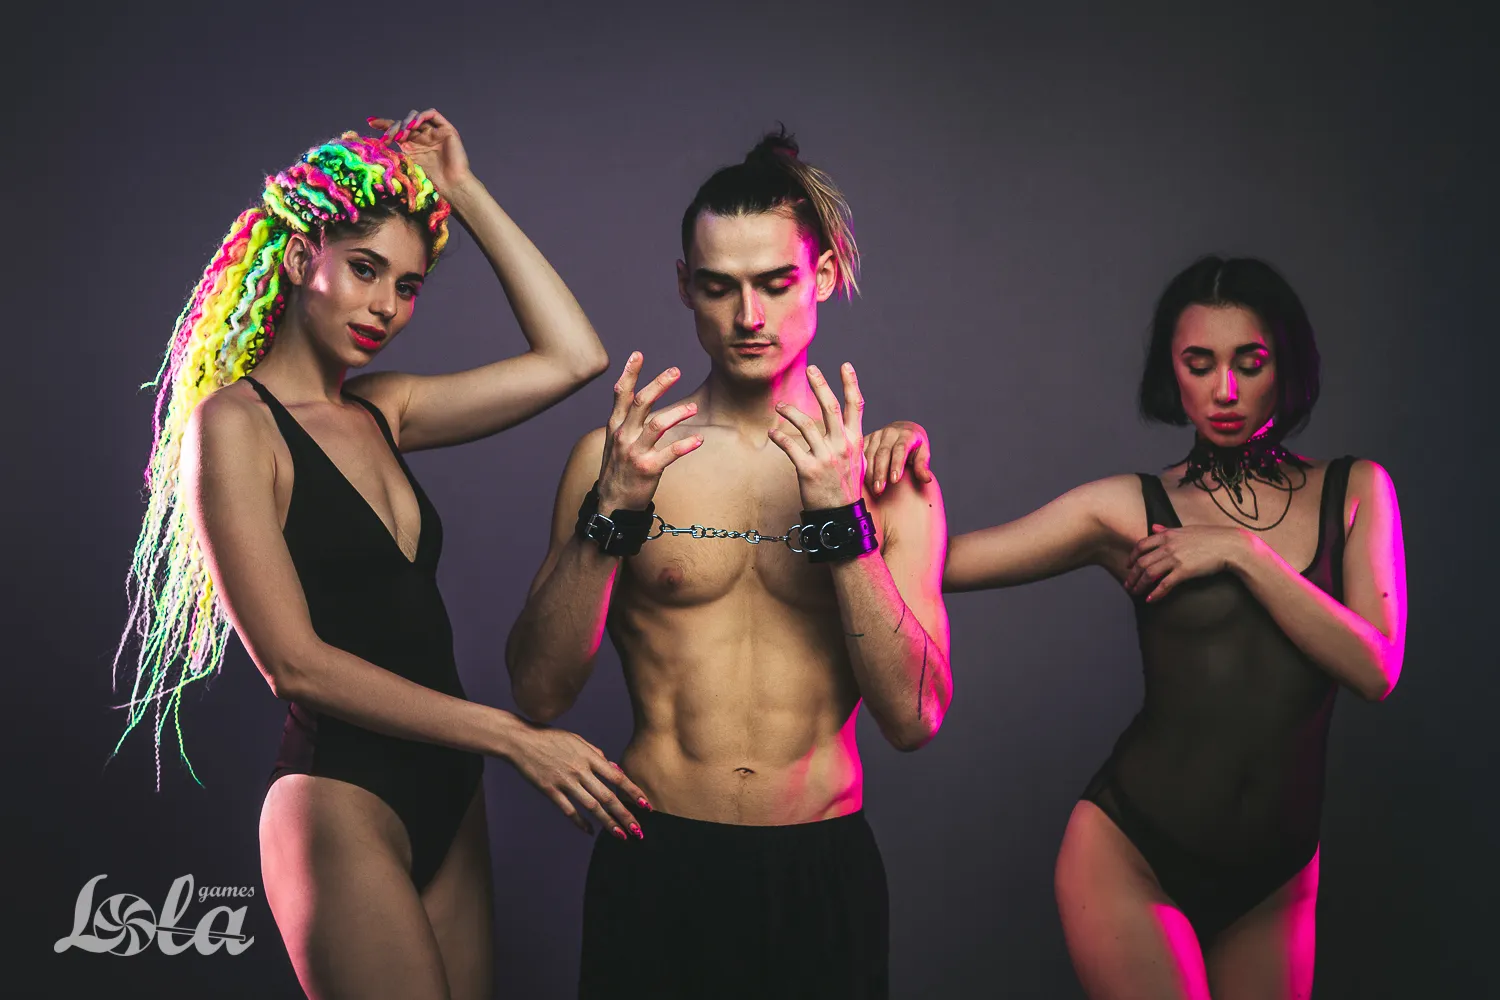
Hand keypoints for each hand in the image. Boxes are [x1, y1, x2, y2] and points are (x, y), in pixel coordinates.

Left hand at [366, 109, 470, 191]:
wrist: (451, 186)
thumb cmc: (431, 182)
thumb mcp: (407, 165)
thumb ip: (395, 154)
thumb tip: (376, 148)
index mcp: (412, 145)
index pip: (396, 130)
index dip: (384, 124)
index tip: (370, 123)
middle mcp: (422, 137)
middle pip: (404, 122)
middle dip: (394, 127)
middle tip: (388, 138)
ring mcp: (434, 132)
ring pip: (416, 117)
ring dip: (406, 122)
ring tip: (402, 134)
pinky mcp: (446, 130)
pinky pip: (432, 114)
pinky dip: (421, 116)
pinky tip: (414, 125)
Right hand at [507, 721, 651, 839]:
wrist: (522, 740)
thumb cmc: (551, 738)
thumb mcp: (578, 740)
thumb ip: (597, 755)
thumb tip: (615, 771)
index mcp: (589, 757)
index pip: (617, 778)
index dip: (633, 792)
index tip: (646, 805)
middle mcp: (580, 770)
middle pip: (607, 796)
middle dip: (625, 815)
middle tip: (638, 830)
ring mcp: (564, 781)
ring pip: (591, 806)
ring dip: (607, 823)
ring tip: (620, 835)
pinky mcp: (550, 790)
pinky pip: (569, 810)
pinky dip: (580, 822)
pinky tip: (590, 832)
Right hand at [596, 352, 702, 510]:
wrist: (612, 504)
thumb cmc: (617, 471)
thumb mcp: (614, 442)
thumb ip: (624, 421)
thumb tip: (635, 398)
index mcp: (615, 427)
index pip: (621, 394)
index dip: (629, 373)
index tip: (638, 354)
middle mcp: (623, 436)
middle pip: (641, 403)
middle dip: (659, 384)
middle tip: (676, 371)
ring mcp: (635, 452)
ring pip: (658, 425)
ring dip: (678, 412)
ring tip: (694, 407)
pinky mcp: (648, 469)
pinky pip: (670, 453)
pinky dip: (686, 444)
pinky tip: (699, 439)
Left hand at [769, 363, 865, 509]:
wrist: (841, 515)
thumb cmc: (846, 485)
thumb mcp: (856, 459)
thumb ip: (850, 438)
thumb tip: (846, 420)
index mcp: (855, 440)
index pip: (856, 406)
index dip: (851, 384)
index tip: (845, 365)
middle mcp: (842, 445)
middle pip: (830, 408)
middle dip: (820, 385)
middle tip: (811, 369)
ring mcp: (826, 457)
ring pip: (806, 425)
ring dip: (790, 412)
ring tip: (780, 405)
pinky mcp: (808, 470)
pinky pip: (790, 447)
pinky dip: (779, 437)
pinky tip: (772, 432)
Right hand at [862, 420, 931, 495]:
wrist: (903, 429)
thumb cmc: (914, 446)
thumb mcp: (923, 452)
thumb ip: (922, 465)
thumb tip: (927, 479)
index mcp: (906, 434)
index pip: (900, 449)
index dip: (896, 465)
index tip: (894, 481)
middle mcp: (890, 433)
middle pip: (882, 454)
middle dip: (880, 473)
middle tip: (879, 490)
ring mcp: (876, 435)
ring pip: (869, 455)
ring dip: (870, 474)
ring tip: (874, 490)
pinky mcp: (867, 439)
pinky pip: (861, 454)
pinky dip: (861, 468)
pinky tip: (863, 482)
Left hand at [1124, 523, 1250, 601]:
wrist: (1229, 545)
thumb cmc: (1211, 536)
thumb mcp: (1186, 529)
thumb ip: (1167, 530)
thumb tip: (1154, 527)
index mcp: (1167, 535)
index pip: (1141, 545)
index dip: (1132, 556)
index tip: (1128, 565)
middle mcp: (1168, 546)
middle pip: (1142, 562)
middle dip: (1132, 575)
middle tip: (1127, 584)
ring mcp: (1175, 559)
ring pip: (1149, 573)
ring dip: (1139, 585)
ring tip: (1135, 593)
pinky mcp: (1184, 571)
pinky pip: (1164, 584)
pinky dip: (1155, 593)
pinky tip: (1150, 599)